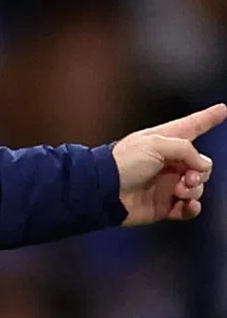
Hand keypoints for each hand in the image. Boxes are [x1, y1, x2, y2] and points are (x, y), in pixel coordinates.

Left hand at [112, 103, 226, 225]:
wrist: (103, 192)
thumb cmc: (122, 163)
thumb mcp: (155, 144)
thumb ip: (185, 149)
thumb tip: (202, 165)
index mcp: (164, 141)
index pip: (192, 126)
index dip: (208, 118)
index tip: (222, 110)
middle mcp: (168, 162)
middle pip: (202, 165)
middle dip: (202, 172)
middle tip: (189, 177)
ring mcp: (167, 184)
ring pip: (197, 187)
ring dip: (195, 190)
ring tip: (180, 191)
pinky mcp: (163, 205)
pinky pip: (188, 208)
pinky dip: (192, 207)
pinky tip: (187, 205)